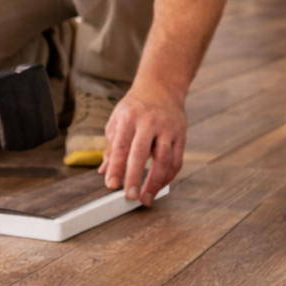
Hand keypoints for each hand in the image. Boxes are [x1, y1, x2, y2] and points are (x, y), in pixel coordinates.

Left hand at [99, 79, 186, 205]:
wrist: (161, 87)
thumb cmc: (135, 107)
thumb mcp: (117, 120)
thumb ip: (111, 146)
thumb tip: (104, 170)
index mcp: (129, 118)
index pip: (120, 146)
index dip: (116, 167)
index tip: (111, 184)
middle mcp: (149, 122)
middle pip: (141, 153)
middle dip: (135, 177)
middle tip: (130, 196)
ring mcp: (168, 128)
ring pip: (163, 159)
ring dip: (155, 182)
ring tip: (146, 198)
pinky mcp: (181, 134)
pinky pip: (177, 160)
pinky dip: (169, 176)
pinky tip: (160, 186)